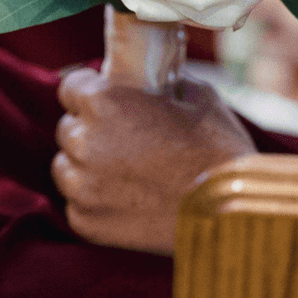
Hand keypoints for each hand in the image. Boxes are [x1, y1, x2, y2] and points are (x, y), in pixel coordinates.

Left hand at [52, 68, 256, 254]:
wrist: (231, 210)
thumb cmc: (216, 145)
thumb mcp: (193, 93)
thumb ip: (158, 81)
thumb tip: (148, 75)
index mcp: (104, 101)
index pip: (70, 87)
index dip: (89, 90)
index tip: (104, 97)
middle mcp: (85, 142)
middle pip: (68, 127)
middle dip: (89, 127)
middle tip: (121, 134)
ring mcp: (83, 187)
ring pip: (65, 166)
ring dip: (85, 163)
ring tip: (122, 168)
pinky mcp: (87, 223)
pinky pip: (76, 202)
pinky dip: (93, 199)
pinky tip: (125, 196)